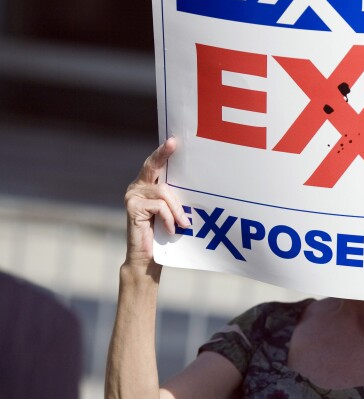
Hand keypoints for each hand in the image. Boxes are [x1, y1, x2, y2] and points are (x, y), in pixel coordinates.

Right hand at [123, 138, 189, 267]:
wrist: (147, 258)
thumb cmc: (163, 234)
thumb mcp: (172, 212)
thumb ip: (175, 198)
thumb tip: (195, 183)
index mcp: (147, 186)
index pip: (155, 165)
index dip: (163, 152)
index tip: (173, 140)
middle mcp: (137, 187)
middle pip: (152, 166)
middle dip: (163, 154)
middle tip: (173, 143)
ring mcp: (132, 196)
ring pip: (163, 192)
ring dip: (177, 209)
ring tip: (183, 224)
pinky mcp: (132, 207)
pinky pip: (159, 206)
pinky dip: (169, 218)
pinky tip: (171, 229)